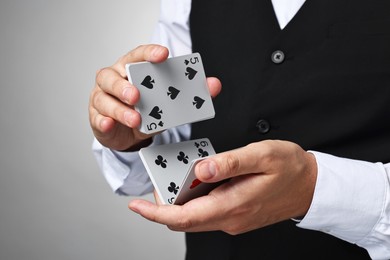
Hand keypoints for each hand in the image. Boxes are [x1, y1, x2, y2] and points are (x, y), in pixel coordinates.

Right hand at [89, 45, 221, 150]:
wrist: (130, 134)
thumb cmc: (147, 111)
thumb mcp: (169, 103)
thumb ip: (190, 93)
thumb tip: (214, 85)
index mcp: (131, 69)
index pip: (137, 56)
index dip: (149, 54)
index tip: (163, 55)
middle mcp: (113, 79)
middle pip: (112, 76)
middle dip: (124, 85)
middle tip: (138, 96)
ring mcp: (101, 98)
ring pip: (104, 99)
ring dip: (119, 109)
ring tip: (135, 119)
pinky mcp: (97, 117)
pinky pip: (97, 118)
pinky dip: (103, 121)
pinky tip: (109, 124)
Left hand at [128, 140, 316, 234]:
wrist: (311, 186)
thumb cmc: (290, 168)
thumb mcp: (261, 156)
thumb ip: (229, 163)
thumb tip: (200, 169)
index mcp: (233, 205)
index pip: (184, 218)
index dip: (156, 213)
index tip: (137, 205)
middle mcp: (230, 218)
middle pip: (184, 221)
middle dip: (163, 205)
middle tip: (158, 178)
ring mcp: (233, 220)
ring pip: (195, 217)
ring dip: (179, 201)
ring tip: (178, 175)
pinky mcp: (236, 216)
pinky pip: (207, 212)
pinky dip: (195, 200)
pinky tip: (198, 180)